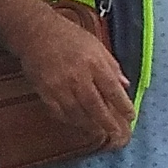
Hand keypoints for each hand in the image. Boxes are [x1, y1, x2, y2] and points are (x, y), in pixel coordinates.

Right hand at [20, 11, 134, 142]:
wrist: (36, 32)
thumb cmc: (69, 37)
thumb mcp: (96, 45)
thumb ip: (112, 66)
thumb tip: (125, 85)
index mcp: (94, 63)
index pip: (113, 90)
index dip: (123, 106)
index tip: (131, 116)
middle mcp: (78, 76)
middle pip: (95, 107)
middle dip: (108, 123)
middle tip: (116, 134)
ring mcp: (59, 86)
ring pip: (77, 113)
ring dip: (90, 125)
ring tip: (99, 132)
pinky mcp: (44, 91)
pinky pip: (59, 112)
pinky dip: (70, 120)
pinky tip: (77, 123)